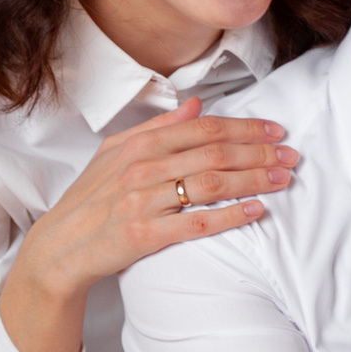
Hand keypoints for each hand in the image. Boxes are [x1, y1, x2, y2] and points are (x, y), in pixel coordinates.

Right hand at [2, 98, 295, 351]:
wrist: (59, 248)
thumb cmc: (90, 199)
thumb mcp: (114, 153)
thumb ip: (158, 128)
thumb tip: (196, 104)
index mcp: (138, 145)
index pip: (203, 129)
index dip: (244, 128)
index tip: (276, 130)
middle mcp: (142, 169)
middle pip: (214, 153)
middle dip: (259, 152)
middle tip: (291, 154)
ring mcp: (143, 201)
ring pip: (211, 184)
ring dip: (254, 180)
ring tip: (283, 179)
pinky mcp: (145, 235)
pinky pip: (197, 223)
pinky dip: (230, 216)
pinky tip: (257, 211)